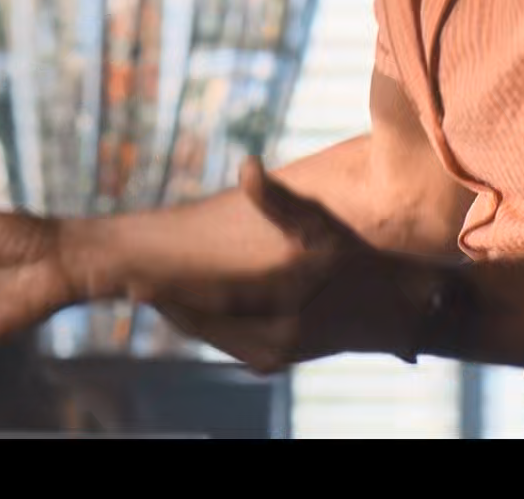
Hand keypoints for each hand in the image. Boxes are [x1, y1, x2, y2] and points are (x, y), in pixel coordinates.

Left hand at [129, 155, 422, 373]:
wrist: (403, 310)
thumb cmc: (362, 262)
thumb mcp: (323, 229)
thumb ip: (279, 201)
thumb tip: (247, 165)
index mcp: (279, 316)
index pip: (208, 303)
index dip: (167, 287)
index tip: (130, 275)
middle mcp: (273, 344)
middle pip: (201, 322)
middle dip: (164, 300)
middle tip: (120, 280)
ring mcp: (273, 355)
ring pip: (210, 332)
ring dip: (179, 311)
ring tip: (143, 287)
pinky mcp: (275, 357)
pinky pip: (225, 338)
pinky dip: (202, 320)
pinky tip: (181, 301)